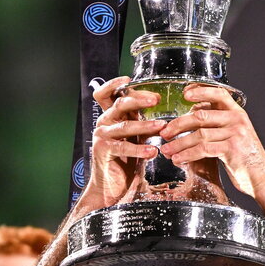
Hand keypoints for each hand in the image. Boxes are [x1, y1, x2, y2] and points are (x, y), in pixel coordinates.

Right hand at [86, 77, 165, 205]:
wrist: (112, 187)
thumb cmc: (125, 162)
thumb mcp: (137, 138)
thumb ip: (143, 124)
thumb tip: (162, 113)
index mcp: (111, 116)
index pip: (107, 94)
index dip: (115, 84)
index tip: (129, 79)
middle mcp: (104, 123)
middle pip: (119, 104)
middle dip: (139, 100)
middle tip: (156, 100)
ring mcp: (102, 136)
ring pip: (124, 126)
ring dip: (145, 125)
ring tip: (161, 127)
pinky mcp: (103, 151)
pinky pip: (123, 147)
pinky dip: (140, 149)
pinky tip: (152, 152)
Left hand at [159, 85, 264, 214]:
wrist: (261, 177)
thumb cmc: (245, 158)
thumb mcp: (234, 135)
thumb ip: (217, 124)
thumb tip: (191, 118)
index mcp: (237, 113)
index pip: (219, 94)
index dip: (201, 91)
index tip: (185, 94)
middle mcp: (237, 120)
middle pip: (201, 116)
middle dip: (178, 125)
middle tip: (165, 132)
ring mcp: (236, 133)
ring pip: (199, 134)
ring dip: (179, 143)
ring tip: (167, 150)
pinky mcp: (232, 148)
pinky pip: (203, 149)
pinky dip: (187, 154)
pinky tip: (178, 159)